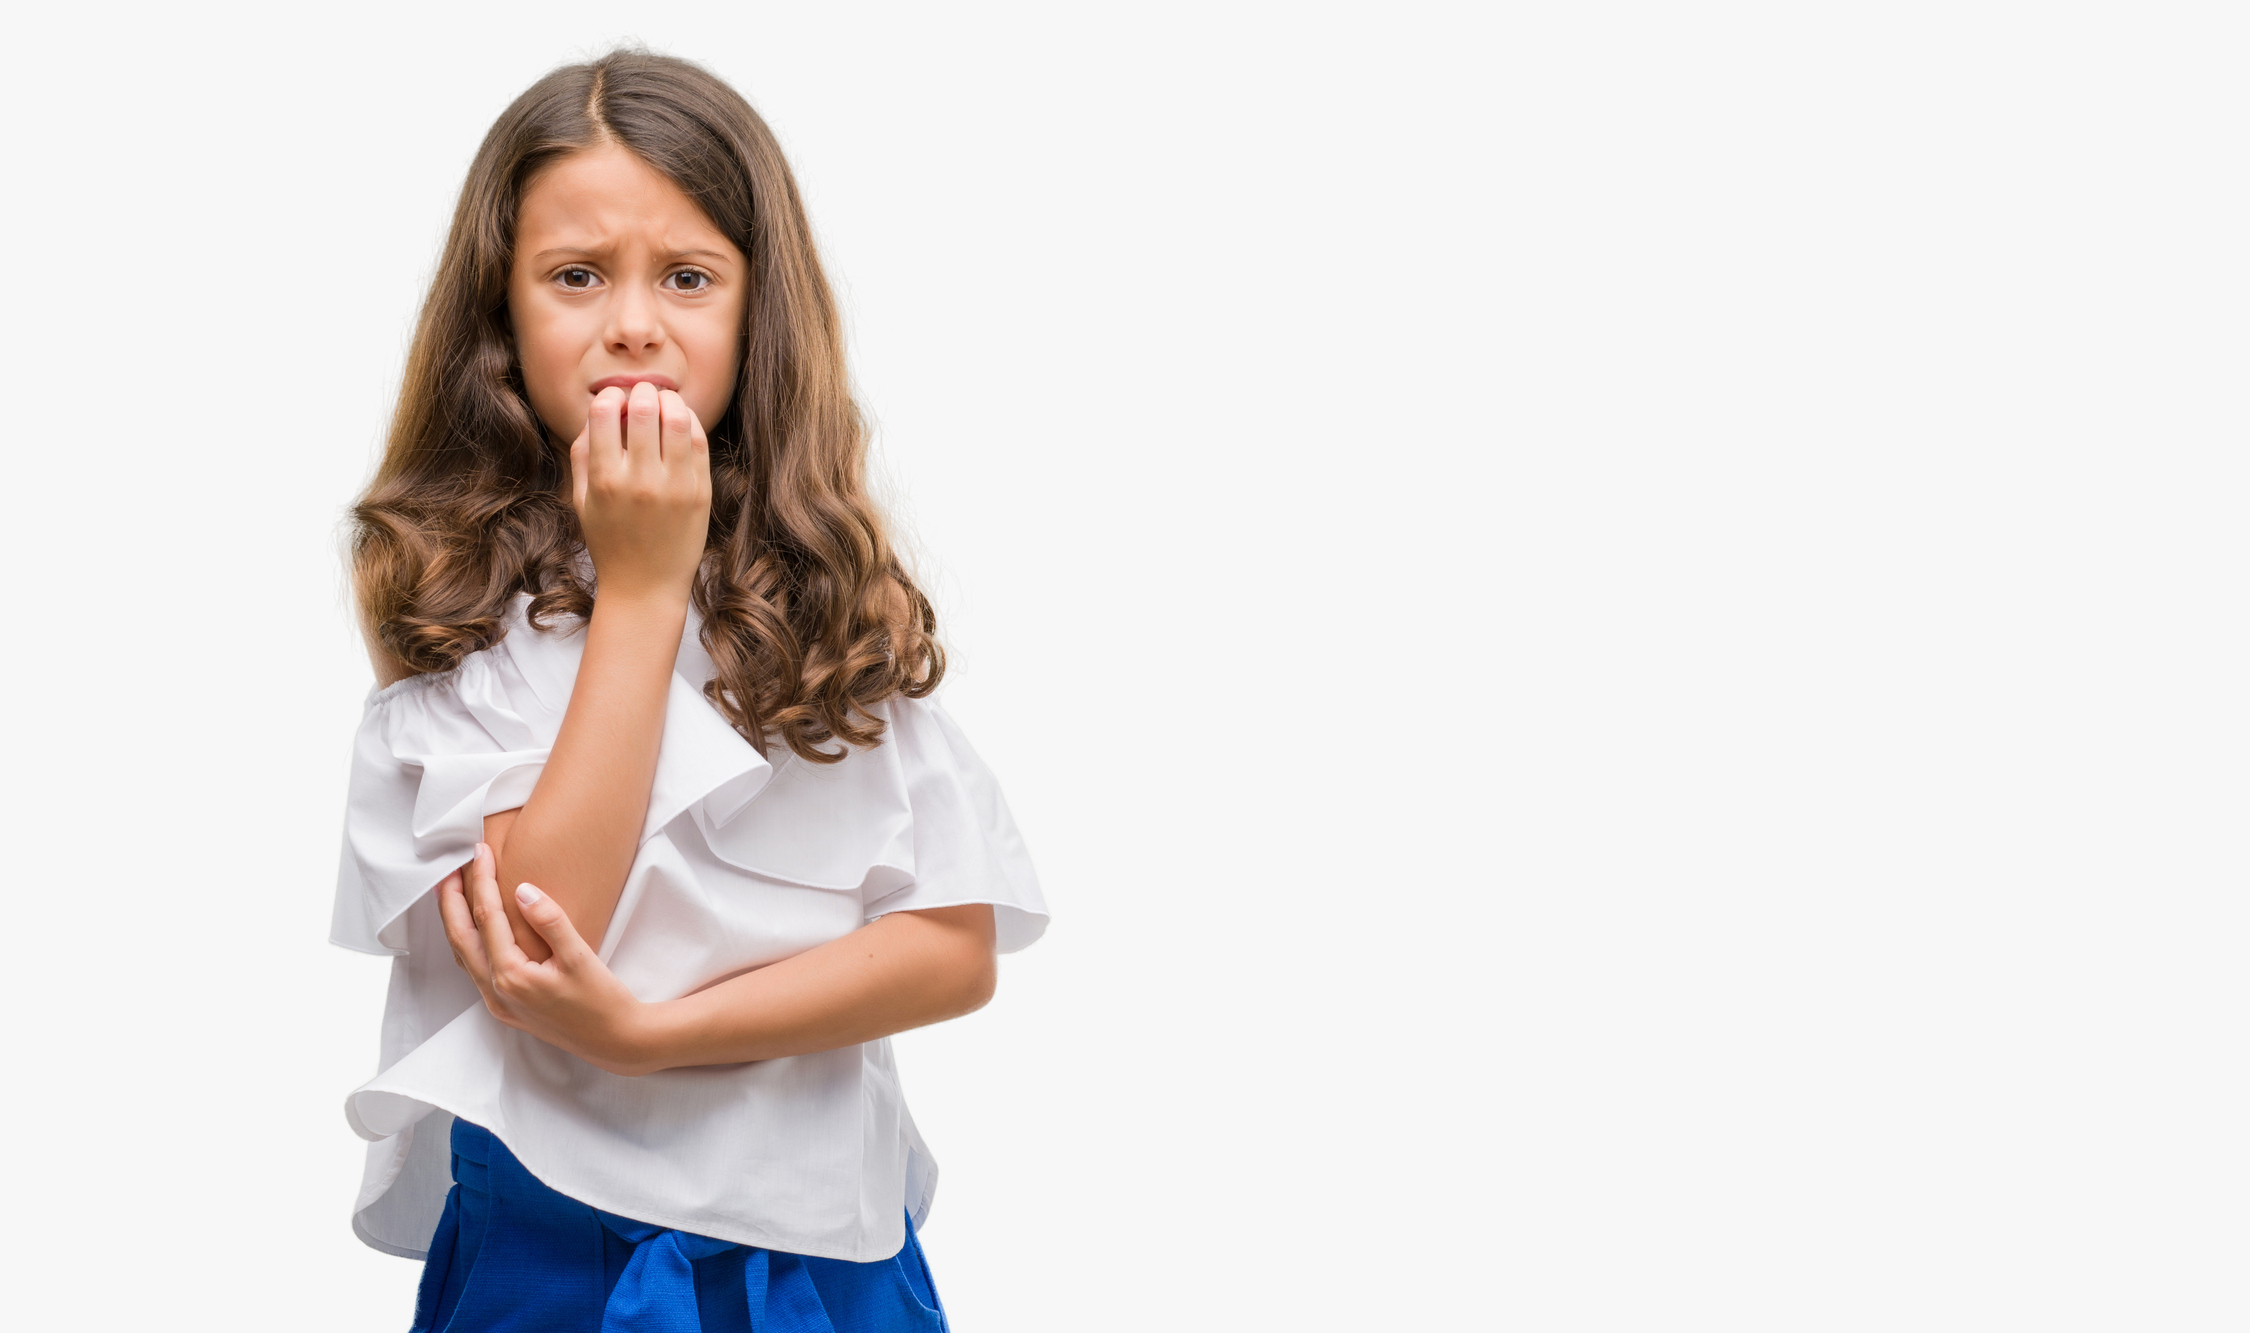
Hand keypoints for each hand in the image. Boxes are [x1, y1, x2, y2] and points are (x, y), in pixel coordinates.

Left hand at [439, 841, 666, 1076]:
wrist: (614, 1041)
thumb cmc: (602, 1001)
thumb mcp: (580, 957)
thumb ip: (550, 921)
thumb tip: (522, 890)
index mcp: (511, 976)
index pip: (487, 917)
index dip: (481, 880)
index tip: (480, 851)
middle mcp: (496, 991)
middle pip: (460, 937)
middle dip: (451, 901)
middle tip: (448, 868)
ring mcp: (498, 1003)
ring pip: (463, 954)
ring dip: (455, 921)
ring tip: (453, 892)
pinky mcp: (506, 1007)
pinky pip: (475, 969)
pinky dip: (468, 942)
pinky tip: (474, 929)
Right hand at [569, 381, 710, 601]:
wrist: (646, 586)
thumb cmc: (609, 541)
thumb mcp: (581, 500)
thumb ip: (581, 455)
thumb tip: (596, 413)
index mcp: (605, 479)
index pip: (604, 412)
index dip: (609, 396)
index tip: (613, 400)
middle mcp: (640, 480)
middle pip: (644, 408)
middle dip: (642, 390)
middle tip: (642, 393)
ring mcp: (674, 486)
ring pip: (678, 419)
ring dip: (670, 400)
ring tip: (665, 401)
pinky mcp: (700, 492)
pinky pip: (699, 442)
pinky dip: (690, 422)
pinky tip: (682, 422)